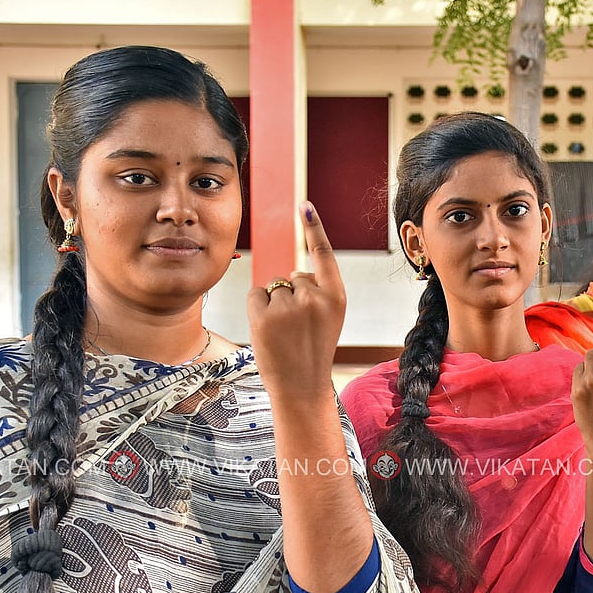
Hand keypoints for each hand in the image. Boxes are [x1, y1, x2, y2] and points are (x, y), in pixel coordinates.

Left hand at [247, 203, 346, 400]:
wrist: (301, 387)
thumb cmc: (311, 352)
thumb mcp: (327, 319)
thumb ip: (316, 294)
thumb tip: (291, 273)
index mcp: (336, 297)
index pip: (323, 255)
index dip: (314, 228)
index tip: (304, 205)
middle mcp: (315, 297)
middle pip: (292, 276)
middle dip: (290, 296)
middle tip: (298, 330)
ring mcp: (289, 306)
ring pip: (273, 287)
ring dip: (274, 305)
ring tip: (284, 334)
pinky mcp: (265, 314)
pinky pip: (256, 295)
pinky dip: (257, 310)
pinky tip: (268, 331)